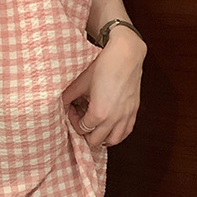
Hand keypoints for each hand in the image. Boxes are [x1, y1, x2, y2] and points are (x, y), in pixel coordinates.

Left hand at [62, 31, 146, 146]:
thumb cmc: (103, 66)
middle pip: (96, 140)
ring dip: (102, 137)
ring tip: (95, 127)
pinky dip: (117, 133)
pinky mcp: (134, 111)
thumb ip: (69, 97)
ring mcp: (126, 116)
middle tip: (82, 120)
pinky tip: (110, 126)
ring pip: (113, 141)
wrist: (126, 55)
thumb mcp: (80, 82)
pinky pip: (126, 132)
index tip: (72, 111)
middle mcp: (114, 119)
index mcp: (99, 113)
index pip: (82, 129)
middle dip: (86, 132)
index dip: (74, 122)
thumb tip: (63, 105)